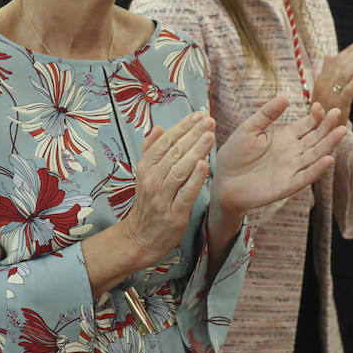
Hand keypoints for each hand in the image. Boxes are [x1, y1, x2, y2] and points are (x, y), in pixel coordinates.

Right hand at [119, 112, 215, 266]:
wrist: (141, 236)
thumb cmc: (148, 202)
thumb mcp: (144, 174)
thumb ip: (150, 150)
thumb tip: (158, 128)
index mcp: (146, 168)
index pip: (164, 142)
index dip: (182, 127)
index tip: (197, 115)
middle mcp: (152, 180)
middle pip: (174, 153)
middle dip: (193, 134)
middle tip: (209, 120)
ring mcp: (162, 197)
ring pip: (180, 170)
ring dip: (196, 151)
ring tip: (210, 136)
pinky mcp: (174, 213)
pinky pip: (185, 193)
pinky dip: (195, 179)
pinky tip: (205, 165)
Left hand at [212, 97, 345, 215]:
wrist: (223, 181)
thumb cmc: (234, 155)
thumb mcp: (249, 129)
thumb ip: (266, 114)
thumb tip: (284, 97)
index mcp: (284, 137)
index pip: (307, 125)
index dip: (316, 116)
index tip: (320, 106)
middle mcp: (292, 152)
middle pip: (316, 138)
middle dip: (327, 126)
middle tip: (337, 112)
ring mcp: (291, 168)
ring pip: (315, 155)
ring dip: (329, 144)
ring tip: (341, 131)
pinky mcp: (287, 185)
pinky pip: (305, 177)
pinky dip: (317, 169)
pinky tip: (327, 159)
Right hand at [312, 40, 352, 121]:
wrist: (320, 132)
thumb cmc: (324, 111)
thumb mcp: (323, 90)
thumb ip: (326, 72)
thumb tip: (329, 55)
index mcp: (322, 79)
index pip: (336, 61)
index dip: (349, 51)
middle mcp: (324, 84)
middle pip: (341, 65)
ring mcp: (330, 94)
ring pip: (345, 74)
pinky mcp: (338, 105)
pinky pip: (348, 91)